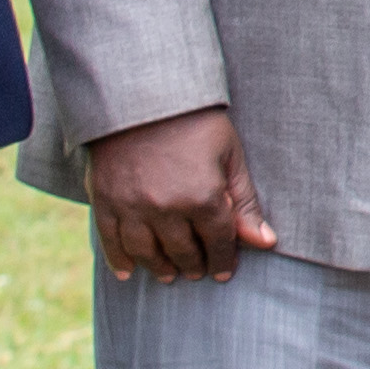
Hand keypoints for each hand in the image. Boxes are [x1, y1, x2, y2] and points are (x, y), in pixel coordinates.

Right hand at [88, 104, 278, 281]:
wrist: (143, 94)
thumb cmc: (196, 121)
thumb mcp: (229, 155)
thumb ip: (244, 203)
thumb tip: (265, 243)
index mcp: (203, 196)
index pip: (217, 242)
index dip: (223, 260)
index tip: (225, 270)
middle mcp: (166, 208)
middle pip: (182, 252)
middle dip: (194, 266)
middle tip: (198, 272)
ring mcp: (132, 207)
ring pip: (147, 253)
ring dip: (160, 268)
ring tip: (169, 274)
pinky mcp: (104, 200)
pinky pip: (110, 241)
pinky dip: (119, 261)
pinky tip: (128, 272)